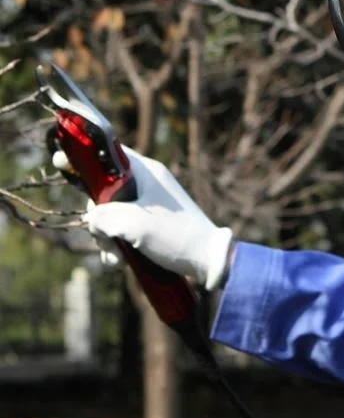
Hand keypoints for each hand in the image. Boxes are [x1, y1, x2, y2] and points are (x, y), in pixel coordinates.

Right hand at [54, 148, 233, 290]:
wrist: (209, 261)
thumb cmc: (176, 237)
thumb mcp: (135, 225)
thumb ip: (105, 216)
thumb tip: (92, 219)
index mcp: (147, 172)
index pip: (108, 154)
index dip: (83, 159)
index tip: (60, 162)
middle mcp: (148, 183)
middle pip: (104, 191)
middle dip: (98, 219)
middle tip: (105, 237)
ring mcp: (149, 204)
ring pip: (111, 214)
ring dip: (107, 237)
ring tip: (117, 257)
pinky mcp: (151, 224)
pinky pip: (123, 229)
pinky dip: (118, 245)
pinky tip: (122, 262)